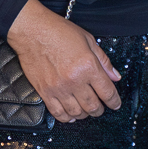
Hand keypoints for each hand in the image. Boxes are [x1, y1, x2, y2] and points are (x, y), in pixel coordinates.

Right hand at [7, 0, 121, 122]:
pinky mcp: (45, 92)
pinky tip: (71, 114)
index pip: (107, 92)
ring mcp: (58, 88)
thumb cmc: (59, 32)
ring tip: (86, 110)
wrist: (32, 31)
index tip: (116, 104)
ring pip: (77, 112)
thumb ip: (104, 61)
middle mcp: (74, 80)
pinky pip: (58, 113)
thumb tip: (115, 76)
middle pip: (93, 106)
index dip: (114, 102)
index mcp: (88, 66)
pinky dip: (67, 117)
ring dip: (85, 114)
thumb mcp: (88, 40)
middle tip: (101, 107)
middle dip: (100, 110)